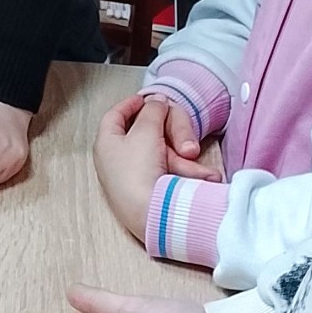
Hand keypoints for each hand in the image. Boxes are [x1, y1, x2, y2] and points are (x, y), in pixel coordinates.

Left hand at [93, 96, 220, 240]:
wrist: (150, 214)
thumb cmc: (139, 170)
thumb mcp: (146, 132)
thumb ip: (153, 111)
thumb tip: (157, 101)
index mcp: (106, 144)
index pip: (114, 116)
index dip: (130, 104)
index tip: (145, 98)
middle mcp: (117, 161)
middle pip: (145, 134)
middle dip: (168, 129)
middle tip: (176, 121)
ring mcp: (134, 177)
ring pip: (163, 155)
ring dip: (182, 155)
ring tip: (193, 153)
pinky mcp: (151, 191)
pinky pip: (170, 174)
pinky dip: (186, 172)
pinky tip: (204, 176)